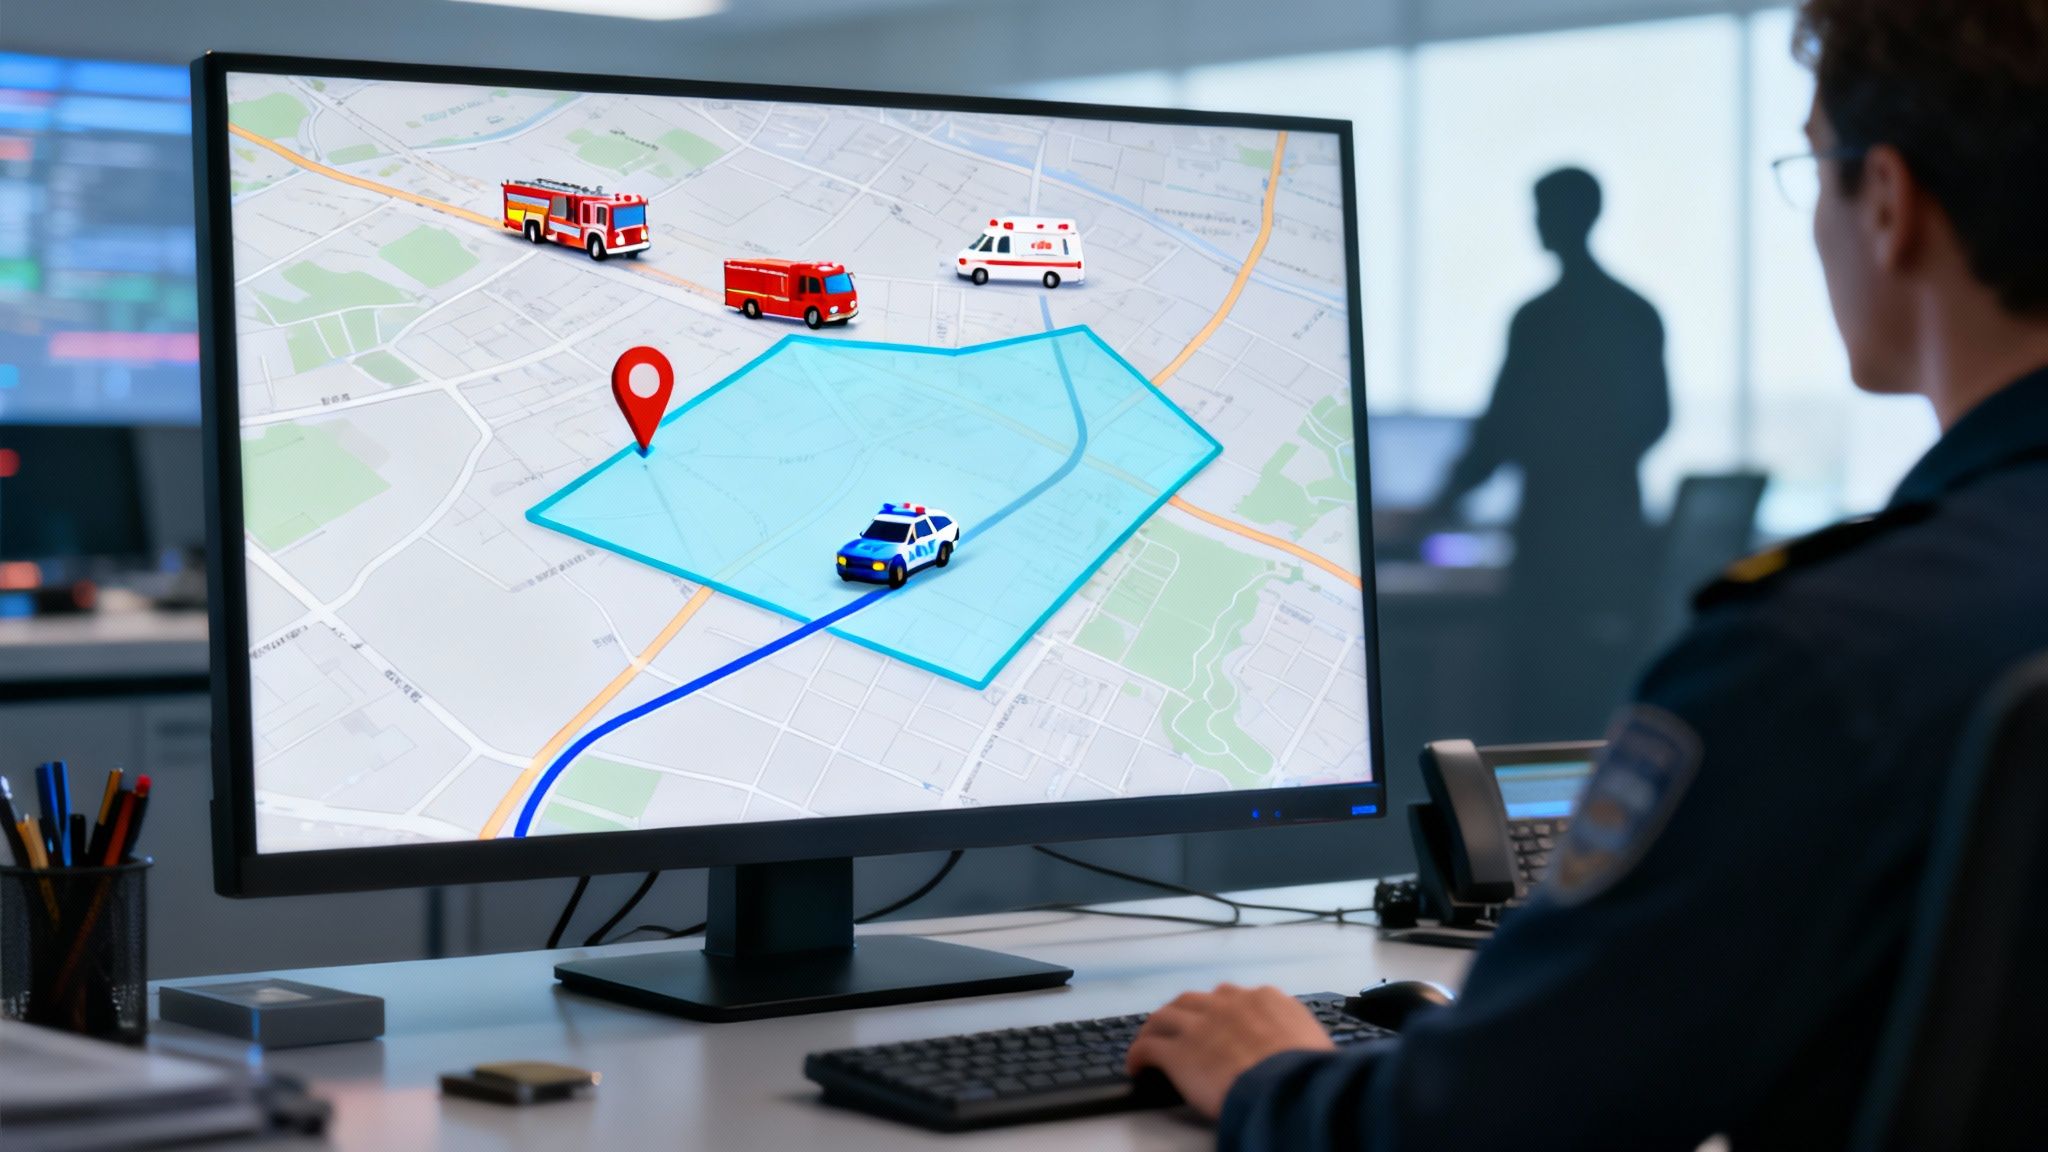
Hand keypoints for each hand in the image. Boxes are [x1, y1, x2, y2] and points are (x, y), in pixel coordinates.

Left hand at [1124, 984, 1336, 1119]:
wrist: (1289, 1088)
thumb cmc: (1309, 1074)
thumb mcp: (1314, 1043)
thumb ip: (1298, 1035)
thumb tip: (1305, 1046)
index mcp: (1265, 1000)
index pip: (1235, 996)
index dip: (1221, 1011)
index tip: (1218, 1022)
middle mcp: (1229, 1005)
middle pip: (1194, 1000)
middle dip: (1184, 1012)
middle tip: (1179, 1026)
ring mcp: (1200, 1026)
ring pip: (1165, 1016)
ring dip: (1156, 1028)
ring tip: (1150, 1040)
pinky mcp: (1178, 1052)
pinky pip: (1147, 1047)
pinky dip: (1138, 1054)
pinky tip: (1137, 1066)